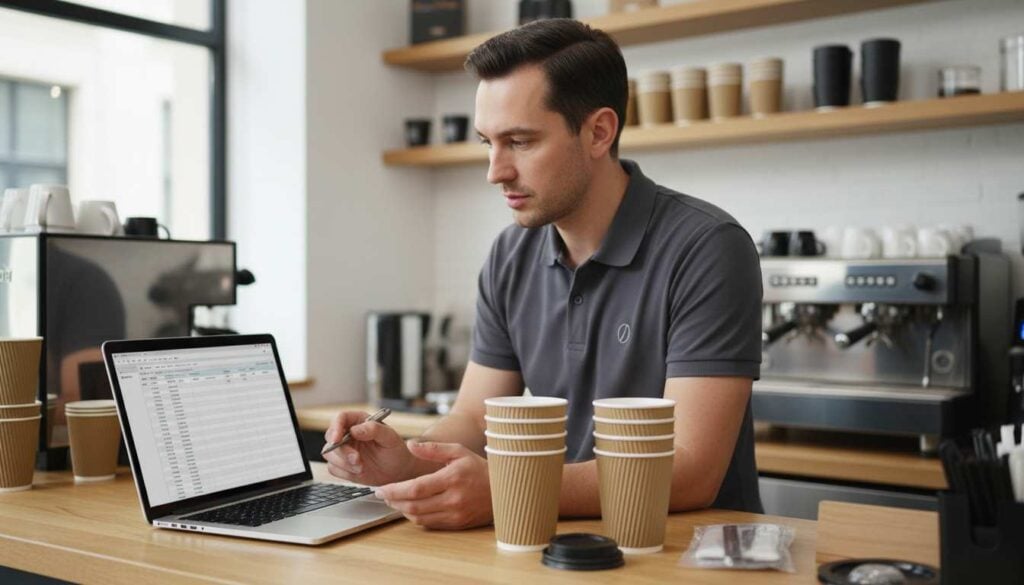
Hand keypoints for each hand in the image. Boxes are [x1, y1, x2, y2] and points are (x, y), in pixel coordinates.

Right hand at [323, 410, 424, 485]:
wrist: (398, 471)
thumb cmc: (395, 450)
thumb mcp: (390, 438)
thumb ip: (374, 430)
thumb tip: (355, 430)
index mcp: (359, 421)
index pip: (340, 418)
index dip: (335, 428)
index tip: (337, 440)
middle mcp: (348, 434)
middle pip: (330, 437)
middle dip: (341, 451)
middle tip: (357, 459)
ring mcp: (344, 449)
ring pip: (329, 454)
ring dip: (344, 463)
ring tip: (362, 467)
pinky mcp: (342, 465)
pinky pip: (332, 468)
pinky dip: (344, 472)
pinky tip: (359, 472)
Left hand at [374, 440, 491, 529]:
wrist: (503, 490)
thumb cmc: (479, 468)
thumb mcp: (458, 451)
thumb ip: (433, 449)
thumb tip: (410, 445)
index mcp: (452, 478)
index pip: (416, 488)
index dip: (395, 490)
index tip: (381, 488)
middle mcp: (453, 499)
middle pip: (414, 505)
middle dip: (394, 501)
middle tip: (383, 494)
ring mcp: (455, 514)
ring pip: (419, 517)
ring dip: (403, 510)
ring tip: (395, 500)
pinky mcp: (457, 524)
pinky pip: (430, 524)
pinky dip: (416, 517)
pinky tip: (411, 508)